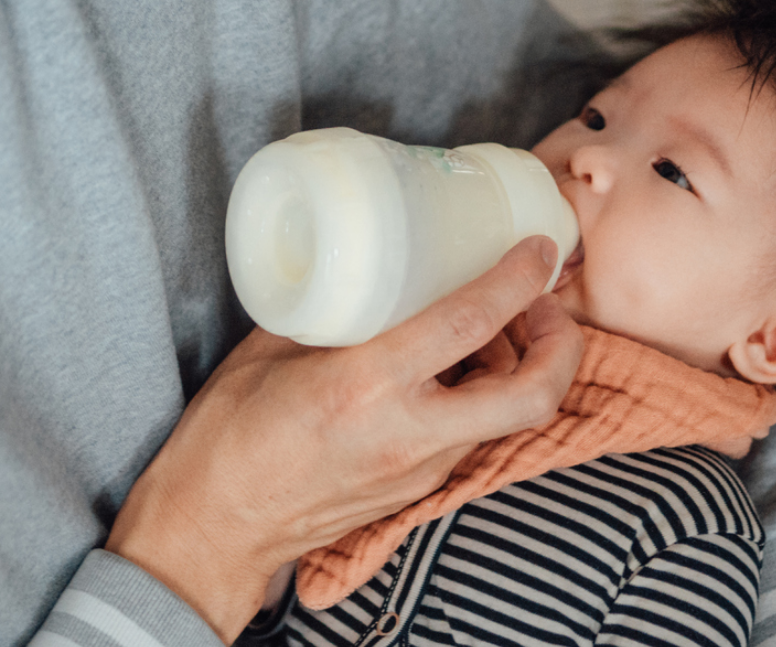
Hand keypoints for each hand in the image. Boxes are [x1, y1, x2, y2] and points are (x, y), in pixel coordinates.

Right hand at [104, 237, 582, 641]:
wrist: (214, 526)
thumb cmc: (228, 435)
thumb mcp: (270, 350)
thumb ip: (332, 310)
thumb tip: (371, 264)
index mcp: (366, 387)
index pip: (469, 323)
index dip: (517, 279)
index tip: (537, 248)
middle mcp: (408, 434)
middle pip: (531, 393)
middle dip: (561, 343)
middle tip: (544, 301)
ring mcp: (419, 470)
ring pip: (507, 416)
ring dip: (521, 367)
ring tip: (494, 326)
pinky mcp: (416, 490)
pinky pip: (473, 434)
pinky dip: (482, 394)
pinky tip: (452, 367)